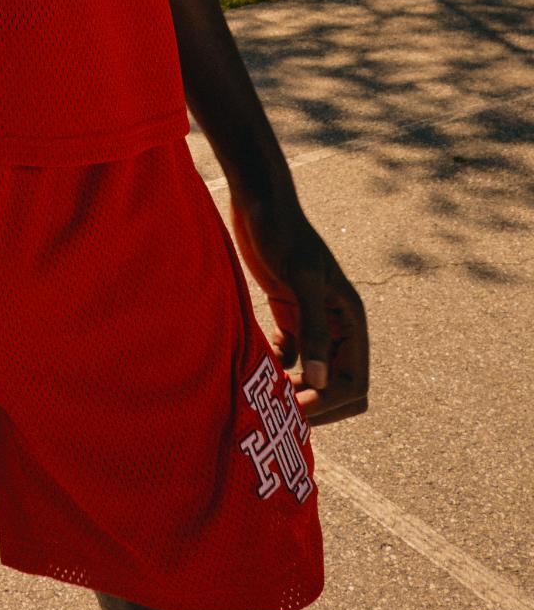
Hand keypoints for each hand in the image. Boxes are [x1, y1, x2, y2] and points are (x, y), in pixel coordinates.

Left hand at [227, 192, 369, 426]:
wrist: (257, 201)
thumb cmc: (281, 232)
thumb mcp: (299, 277)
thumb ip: (313, 329)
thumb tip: (321, 382)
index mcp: (350, 320)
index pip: (353, 383)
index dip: (329, 403)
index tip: (296, 409)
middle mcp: (337, 325)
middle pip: (338, 387)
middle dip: (316, 402)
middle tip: (281, 407)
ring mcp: (312, 320)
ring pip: (316, 376)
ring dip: (298, 389)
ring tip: (268, 388)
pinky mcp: (289, 313)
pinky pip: (294, 357)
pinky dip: (282, 366)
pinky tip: (264, 355)